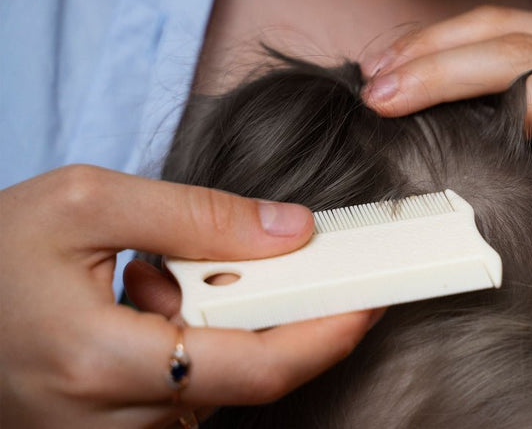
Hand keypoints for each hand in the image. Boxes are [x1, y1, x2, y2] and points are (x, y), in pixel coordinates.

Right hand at [0, 165, 380, 427]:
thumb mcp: (81, 203)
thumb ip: (196, 215)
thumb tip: (292, 232)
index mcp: (99, 362)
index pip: (256, 367)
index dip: (327, 334)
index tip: (372, 299)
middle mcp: (106, 421)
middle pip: (244, 376)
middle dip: (259, 310)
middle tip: (216, 258)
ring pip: (217, 386)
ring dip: (214, 326)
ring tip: (140, 282)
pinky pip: (184, 394)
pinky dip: (189, 346)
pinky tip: (135, 310)